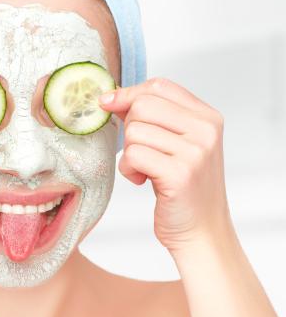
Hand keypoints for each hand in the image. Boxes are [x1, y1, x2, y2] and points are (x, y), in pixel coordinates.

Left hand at [99, 78, 230, 251]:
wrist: (201, 230)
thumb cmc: (182, 187)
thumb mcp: (175, 144)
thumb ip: (153, 118)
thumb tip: (112, 97)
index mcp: (207, 117)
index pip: (160, 86)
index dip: (129, 93)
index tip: (109, 103)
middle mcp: (206, 130)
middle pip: (143, 105)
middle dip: (129, 129)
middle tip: (140, 151)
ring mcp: (195, 151)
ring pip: (134, 131)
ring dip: (129, 154)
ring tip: (145, 170)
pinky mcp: (179, 173)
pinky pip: (133, 154)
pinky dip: (128, 169)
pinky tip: (142, 180)